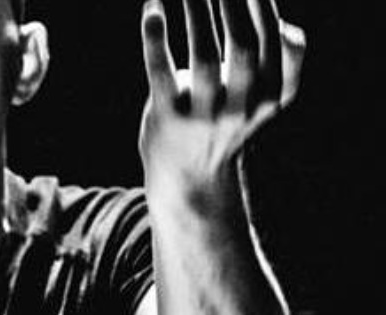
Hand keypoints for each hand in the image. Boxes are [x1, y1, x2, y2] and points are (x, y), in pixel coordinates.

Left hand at [138, 0, 305, 208]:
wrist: (189, 176)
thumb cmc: (223, 118)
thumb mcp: (259, 96)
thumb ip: (277, 62)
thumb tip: (284, 24)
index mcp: (271, 95)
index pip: (276, 42)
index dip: (262, 5)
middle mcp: (243, 107)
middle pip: (244, 46)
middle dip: (232, 2)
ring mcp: (205, 115)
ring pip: (204, 57)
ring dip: (196, 12)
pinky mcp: (168, 118)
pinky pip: (161, 74)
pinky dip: (155, 40)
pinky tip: (152, 8)